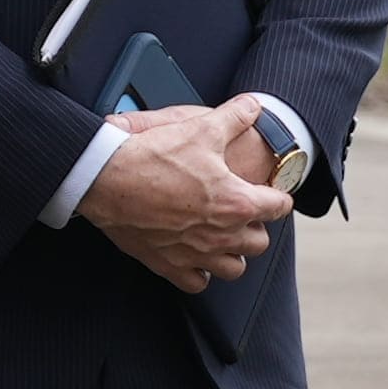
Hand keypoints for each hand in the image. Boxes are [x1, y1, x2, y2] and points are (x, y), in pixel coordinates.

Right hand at [81, 102, 295, 294]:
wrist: (108, 179)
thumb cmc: (155, 156)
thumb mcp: (201, 128)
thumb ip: (234, 117)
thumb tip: (253, 106)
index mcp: (237, 203)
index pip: (278, 206)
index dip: (279, 196)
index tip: (274, 192)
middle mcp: (222, 235)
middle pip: (259, 242)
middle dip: (257, 227)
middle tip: (246, 213)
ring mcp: (196, 254)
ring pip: (233, 268)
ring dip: (234, 254)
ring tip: (225, 237)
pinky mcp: (169, 265)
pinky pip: (198, 283)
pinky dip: (201, 273)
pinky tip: (196, 257)